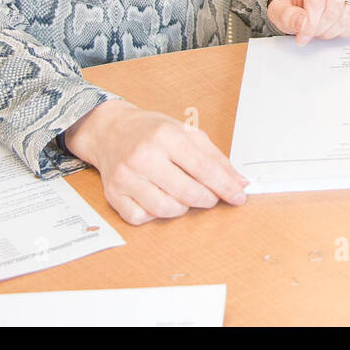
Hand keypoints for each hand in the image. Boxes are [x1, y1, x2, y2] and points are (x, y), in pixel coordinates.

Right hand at [64, 99, 248, 225]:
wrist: (110, 131)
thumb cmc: (151, 131)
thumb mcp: (187, 133)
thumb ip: (215, 158)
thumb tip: (239, 183)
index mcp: (166, 136)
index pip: (203, 168)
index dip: (225, 186)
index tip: (239, 197)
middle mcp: (143, 156)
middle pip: (186, 192)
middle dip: (207, 199)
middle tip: (211, 197)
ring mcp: (126, 177)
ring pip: (165, 209)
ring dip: (183, 208)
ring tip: (184, 195)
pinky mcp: (113, 194)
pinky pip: (141, 218)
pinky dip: (155, 215)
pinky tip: (159, 199)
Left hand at [267, 0, 349, 45]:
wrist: (304, 8)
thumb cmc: (294, 7)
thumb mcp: (279, 12)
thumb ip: (287, 16)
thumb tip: (303, 22)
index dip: (311, 21)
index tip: (304, 33)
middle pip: (334, 7)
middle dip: (322, 26)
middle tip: (312, 32)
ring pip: (348, 15)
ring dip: (332, 30)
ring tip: (321, 29)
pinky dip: (346, 31)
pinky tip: (334, 28)